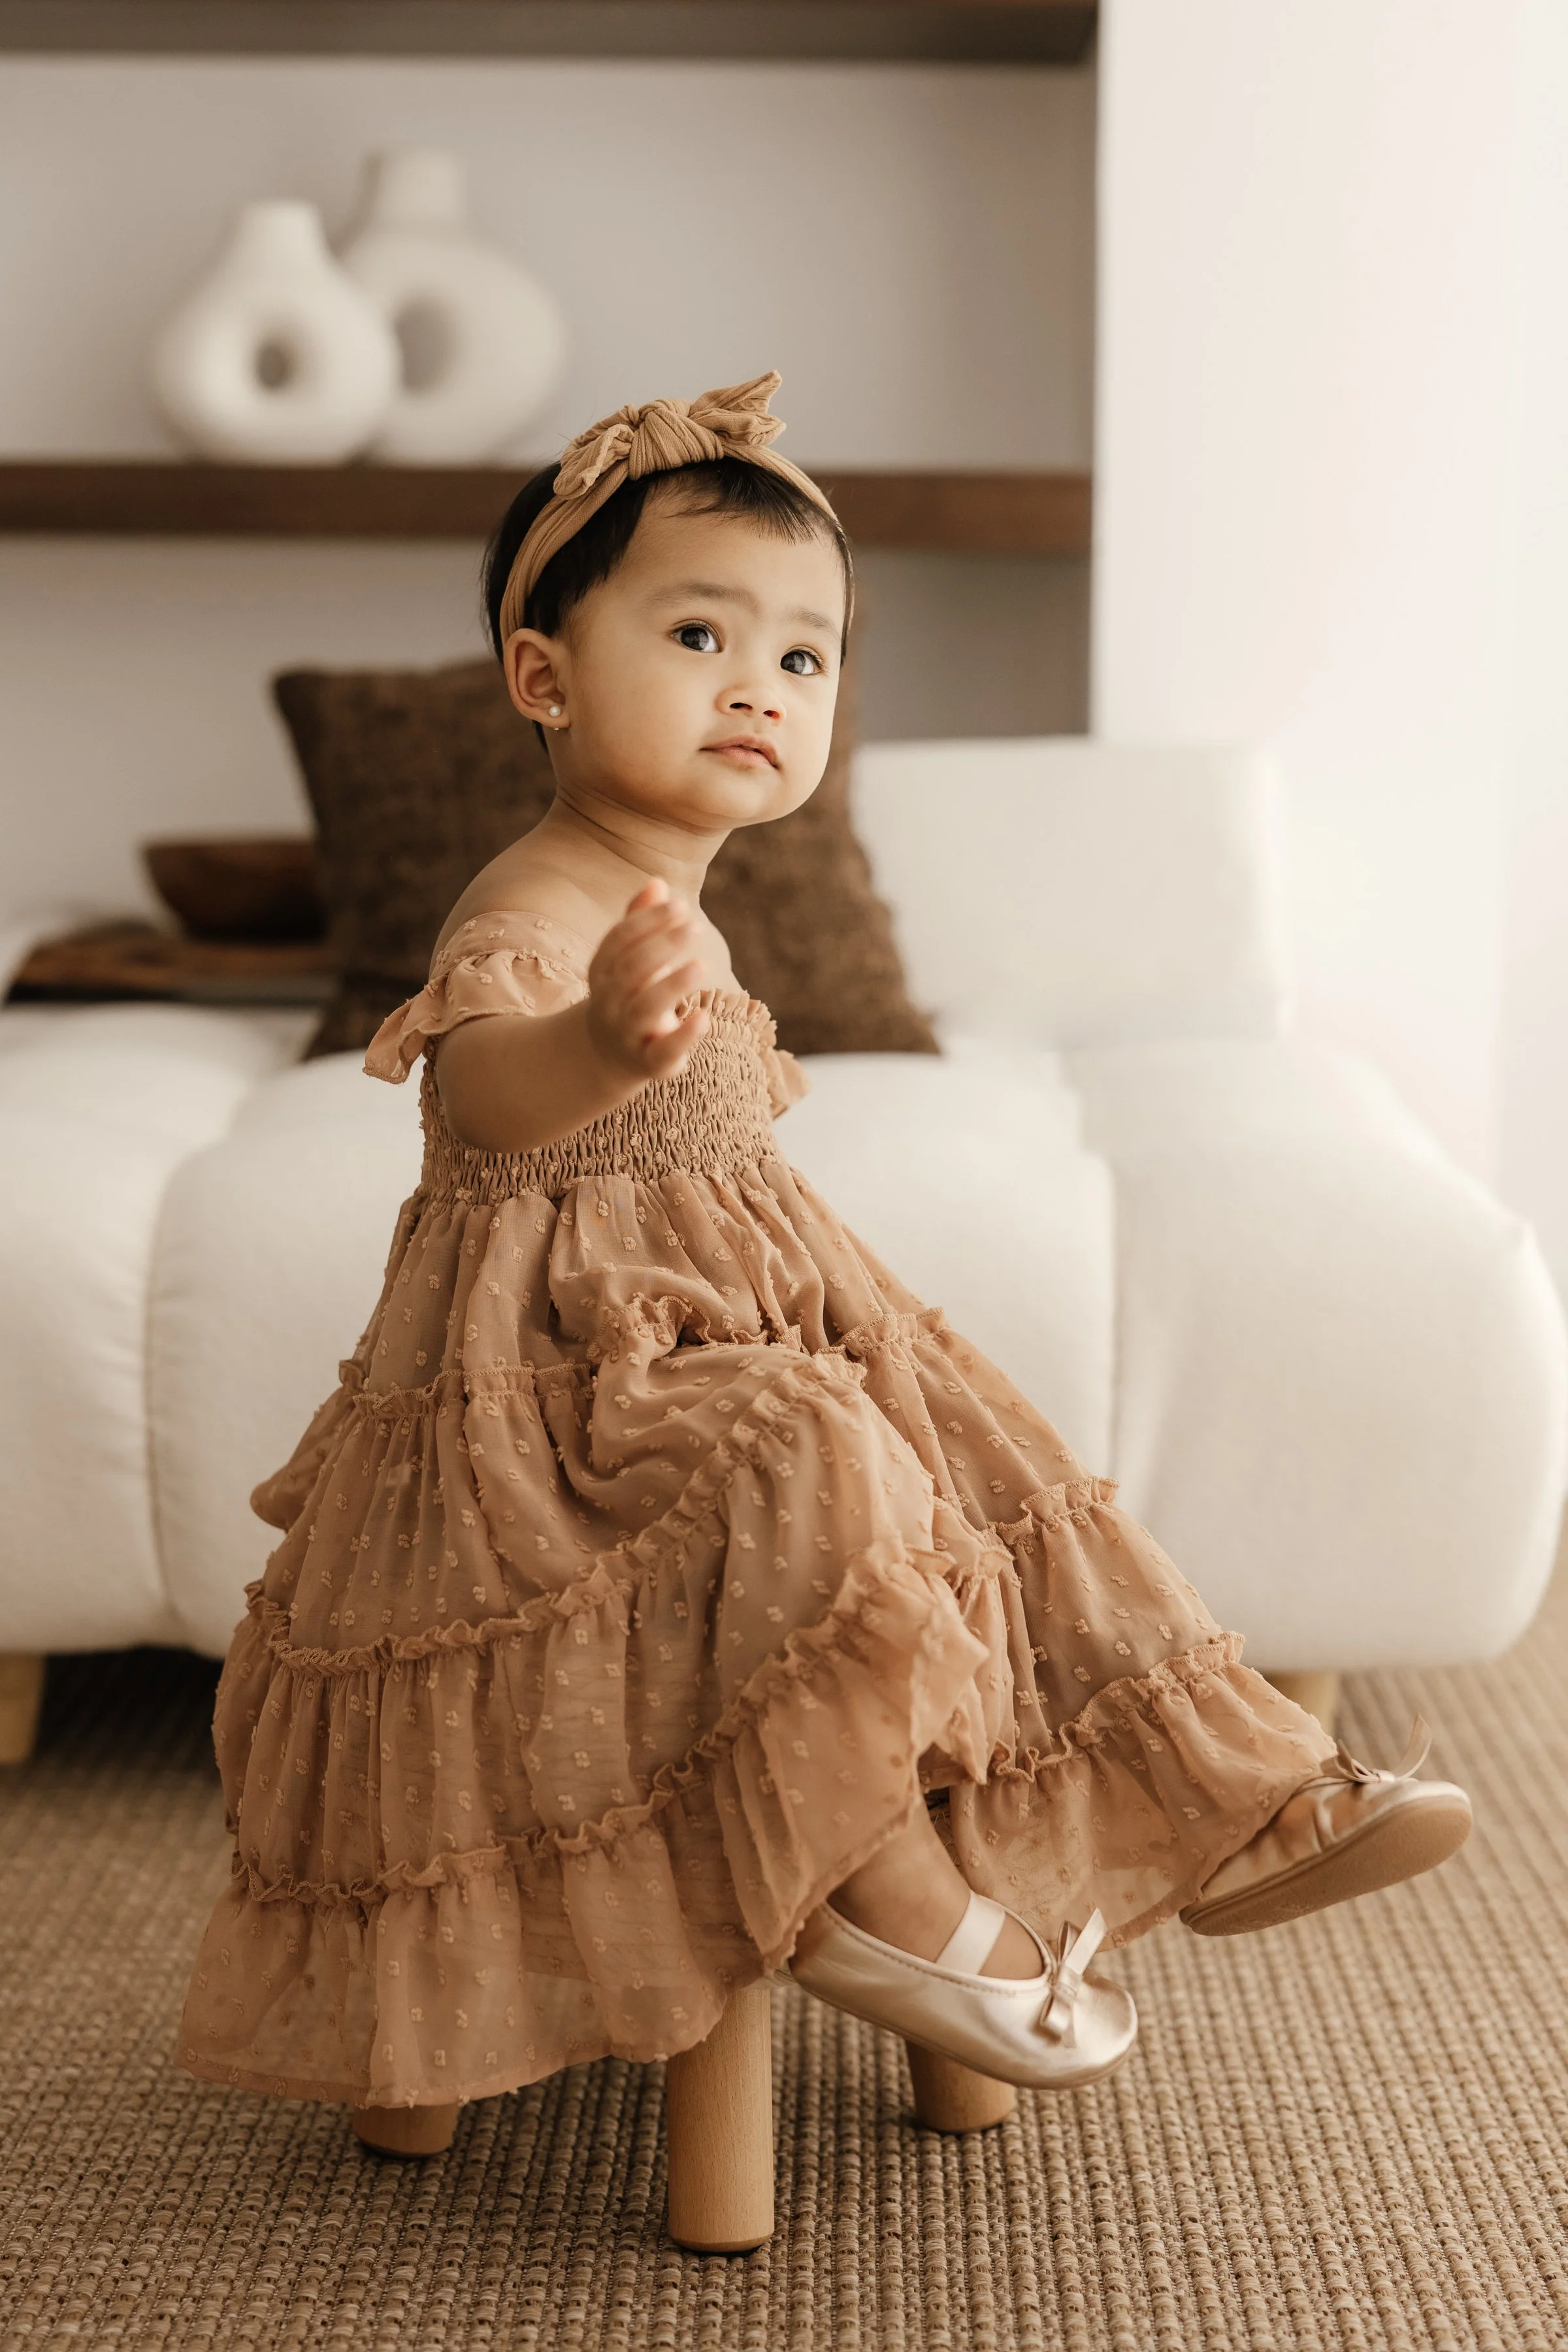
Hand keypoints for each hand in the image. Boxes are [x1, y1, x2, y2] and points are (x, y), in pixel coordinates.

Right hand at [584, 878, 711, 1079]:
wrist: (607, 1056)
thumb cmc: (627, 995)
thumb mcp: (627, 960)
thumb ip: (640, 923)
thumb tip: (658, 883)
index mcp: (602, 971)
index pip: (619, 940)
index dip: (648, 921)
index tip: (681, 905)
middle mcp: (609, 1002)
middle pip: (631, 970)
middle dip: (662, 946)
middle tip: (695, 926)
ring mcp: (626, 1033)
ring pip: (644, 1008)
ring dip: (672, 985)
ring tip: (701, 965)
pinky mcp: (648, 1062)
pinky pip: (662, 1052)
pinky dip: (683, 1037)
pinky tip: (704, 1018)